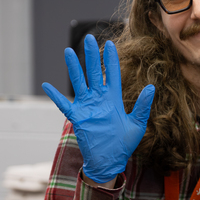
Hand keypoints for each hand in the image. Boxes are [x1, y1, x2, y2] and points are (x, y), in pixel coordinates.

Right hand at [42, 35, 154, 183]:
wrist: (109, 161)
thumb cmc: (123, 145)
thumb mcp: (137, 124)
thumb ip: (142, 106)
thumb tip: (151, 87)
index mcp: (114, 99)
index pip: (112, 74)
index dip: (111, 59)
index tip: (111, 44)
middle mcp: (99, 99)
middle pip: (94, 72)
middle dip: (92, 55)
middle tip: (89, 38)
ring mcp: (87, 107)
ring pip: (79, 82)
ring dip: (74, 67)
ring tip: (69, 51)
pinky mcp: (77, 117)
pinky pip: (64, 104)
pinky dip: (55, 96)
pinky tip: (47, 85)